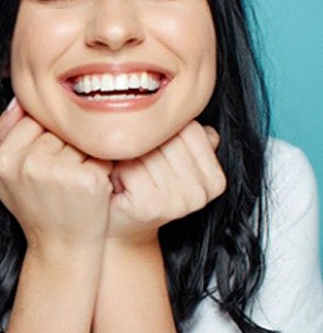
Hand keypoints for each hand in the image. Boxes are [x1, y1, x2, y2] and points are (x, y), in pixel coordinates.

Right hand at [0, 99, 113, 254]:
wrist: (60, 248)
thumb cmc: (36, 208)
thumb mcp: (5, 175)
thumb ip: (2, 133)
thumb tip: (18, 98)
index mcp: (4, 160)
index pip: (31, 119)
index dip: (43, 138)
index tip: (46, 160)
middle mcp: (28, 164)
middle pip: (57, 127)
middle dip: (64, 145)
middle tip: (60, 176)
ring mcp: (58, 172)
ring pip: (79, 137)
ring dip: (83, 154)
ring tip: (74, 181)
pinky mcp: (87, 180)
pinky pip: (100, 152)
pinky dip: (102, 166)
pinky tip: (91, 186)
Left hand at [107, 121, 225, 245]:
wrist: (119, 229)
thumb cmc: (140, 189)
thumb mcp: (171, 161)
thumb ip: (188, 137)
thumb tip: (194, 103)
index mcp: (216, 179)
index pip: (190, 128)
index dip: (161, 133)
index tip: (150, 151)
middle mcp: (203, 192)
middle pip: (168, 138)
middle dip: (143, 143)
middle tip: (132, 161)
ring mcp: (179, 201)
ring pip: (149, 150)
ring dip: (128, 155)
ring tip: (125, 170)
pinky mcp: (152, 206)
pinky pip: (131, 166)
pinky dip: (118, 169)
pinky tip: (118, 182)